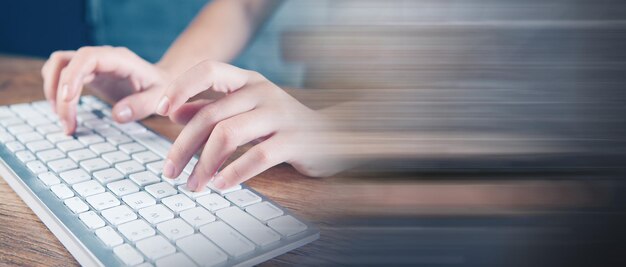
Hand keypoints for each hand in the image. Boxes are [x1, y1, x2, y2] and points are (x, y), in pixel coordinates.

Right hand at [41, 46, 171, 133]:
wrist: (161, 82)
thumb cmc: (161, 89)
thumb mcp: (159, 98)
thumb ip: (141, 105)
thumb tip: (117, 115)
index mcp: (119, 59)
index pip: (86, 57)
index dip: (72, 76)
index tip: (66, 100)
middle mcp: (101, 57)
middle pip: (65, 63)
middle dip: (59, 93)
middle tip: (67, 124)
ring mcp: (91, 64)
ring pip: (57, 66)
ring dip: (52, 92)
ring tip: (64, 120)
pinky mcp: (86, 73)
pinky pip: (60, 75)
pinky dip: (56, 92)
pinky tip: (65, 113)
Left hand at [157, 61, 338, 190]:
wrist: (335, 135)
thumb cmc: (283, 124)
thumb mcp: (247, 110)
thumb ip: (212, 108)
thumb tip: (173, 110)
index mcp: (248, 81)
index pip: (208, 70)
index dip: (180, 87)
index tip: (159, 110)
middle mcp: (262, 92)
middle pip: (210, 115)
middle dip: (183, 146)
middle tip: (169, 172)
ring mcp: (279, 115)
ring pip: (227, 136)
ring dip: (204, 165)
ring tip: (194, 185)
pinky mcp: (293, 141)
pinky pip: (256, 157)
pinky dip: (234, 173)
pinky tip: (221, 185)